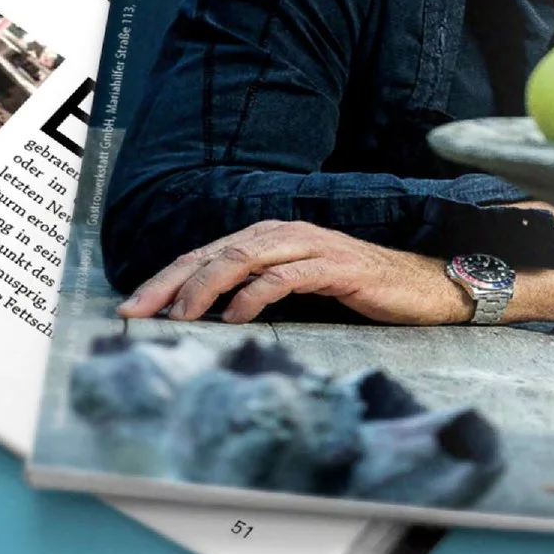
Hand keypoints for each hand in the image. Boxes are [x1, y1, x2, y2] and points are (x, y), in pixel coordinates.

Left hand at [116, 220, 474, 325]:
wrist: (423, 285)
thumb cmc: (357, 290)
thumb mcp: (298, 289)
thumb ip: (256, 292)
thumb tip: (206, 320)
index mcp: (266, 237)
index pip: (203, 255)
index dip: (163, 279)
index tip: (130, 309)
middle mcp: (281, 234)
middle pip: (212, 253)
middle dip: (169, 283)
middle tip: (137, 313)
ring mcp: (308, 246)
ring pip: (242, 259)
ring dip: (205, 288)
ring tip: (179, 317)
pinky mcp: (334, 266)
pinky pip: (285, 277)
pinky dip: (255, 295)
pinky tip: (235, 317)